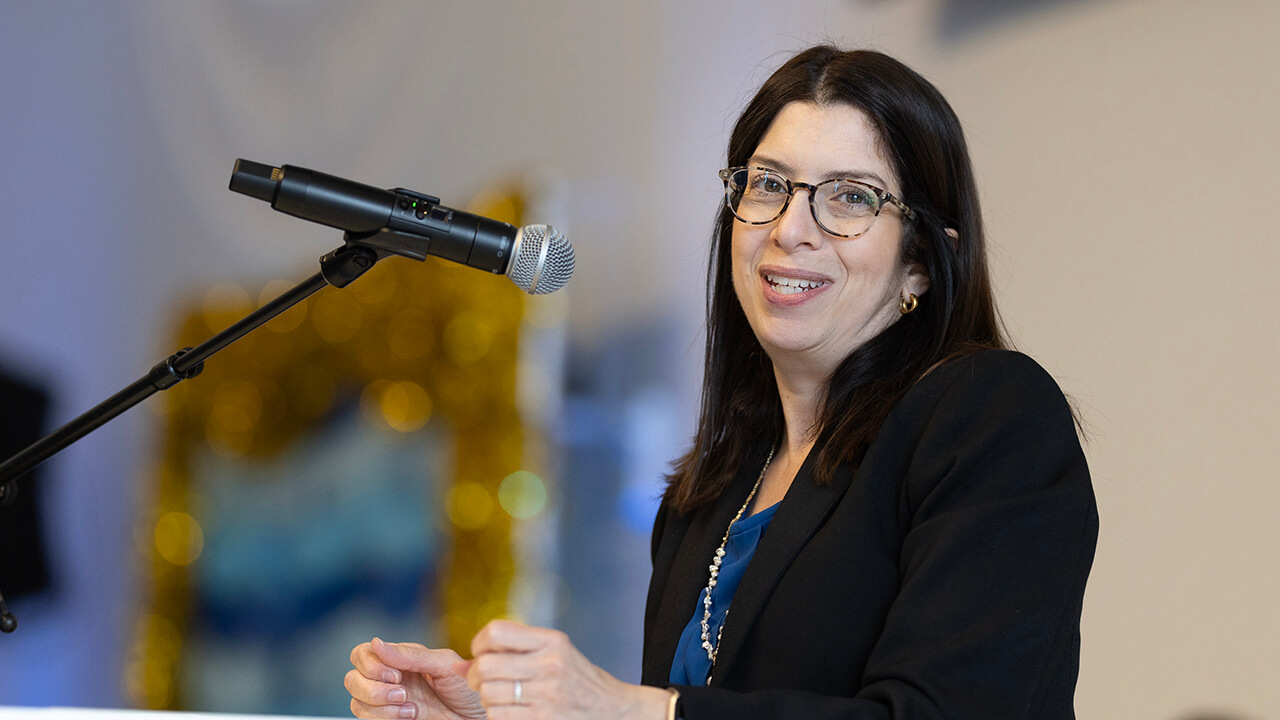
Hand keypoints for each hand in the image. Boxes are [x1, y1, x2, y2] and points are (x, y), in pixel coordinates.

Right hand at [346, 637, 487, 719]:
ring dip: (379, 705)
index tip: (397, 675)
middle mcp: (390, 677)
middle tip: (402, 692)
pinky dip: (383, 717)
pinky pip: (366, 718)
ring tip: (410, 707)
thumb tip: (377, 642)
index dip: (372, 664)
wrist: (478, 716)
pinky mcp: (389, 718)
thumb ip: (410, 655)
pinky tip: (409, 715)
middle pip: (353, 677)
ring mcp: (388, 700)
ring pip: (356, 700)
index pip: (363, 653)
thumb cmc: (468, 688)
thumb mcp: (444, 665)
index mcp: (401, 659)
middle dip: (373, 687)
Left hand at [461, 619, 669, 719]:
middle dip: (474, 675)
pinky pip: (498, 715)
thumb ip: (513, 650)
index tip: (482, 653)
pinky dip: (497, 713)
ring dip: (486, 697)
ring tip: (499, 696)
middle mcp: (550, 664)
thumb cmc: (577, 678)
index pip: (496, 632)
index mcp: (552, 640)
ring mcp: (547, 694)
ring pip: (488, 693)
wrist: (613, 709)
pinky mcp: (542, 719)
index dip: (479, 643)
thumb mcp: (555, 651)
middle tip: (479, 679)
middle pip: (486, 665)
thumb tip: (458, 666)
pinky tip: (510, 710)